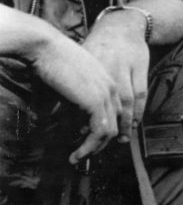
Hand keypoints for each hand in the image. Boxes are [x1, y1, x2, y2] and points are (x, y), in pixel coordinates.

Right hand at [30, 34, 119, 162]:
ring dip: (93, 149)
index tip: (91, 143)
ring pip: (109, 131)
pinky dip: (89, 146)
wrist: (45, 46)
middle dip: (101, 142)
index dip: (104, 128)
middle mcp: (110, 88)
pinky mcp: (96, 102)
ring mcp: (106, 95)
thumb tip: (58, 118)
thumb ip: (70, 101)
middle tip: (84, 154)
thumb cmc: (48, 60)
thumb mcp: (66, 83)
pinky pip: (100, 132)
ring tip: (77, 158)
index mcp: (106, 80)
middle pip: (115, 122)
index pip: (113, 111)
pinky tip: (77, 154)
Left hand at [81, 13, 150, 142]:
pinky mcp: (140, 68)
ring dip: (124, 124)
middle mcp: (106, 68)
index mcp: (87, 68)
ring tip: (120, 140)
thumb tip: (54, 115)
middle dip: (103, 128)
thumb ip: (70, 88)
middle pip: (106, 104)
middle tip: (99, 144)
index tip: (80, 137)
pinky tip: (134, 123)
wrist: (120, 25)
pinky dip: (137, 111)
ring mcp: (125, 68)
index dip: (83, 121)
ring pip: (125, 102)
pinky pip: (140, 94)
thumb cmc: (96, 48)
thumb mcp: (79, 64)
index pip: (84, 101)